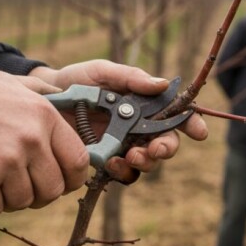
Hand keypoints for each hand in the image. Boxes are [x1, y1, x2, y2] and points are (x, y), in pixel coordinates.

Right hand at [0, 51, 89, 216]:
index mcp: (44, 116)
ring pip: (23, 202)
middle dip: (38, 195)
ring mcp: (7, 160)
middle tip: (18, 186)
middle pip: (54, 189)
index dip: (72, 178)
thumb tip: (73, 102)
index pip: (79, 161)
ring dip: (7, 198)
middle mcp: (31, 139)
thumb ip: (44, 96)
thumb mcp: (13, 84)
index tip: (60, 182)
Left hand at [29, 60, 207, 179]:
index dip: (192, 124)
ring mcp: (124, 146)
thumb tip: (162, 85)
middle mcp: (140, 128)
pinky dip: (123, 171)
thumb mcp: (103, 72)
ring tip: (130, 156)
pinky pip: (123, 174)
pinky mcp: (106, 161)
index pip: (176, 115)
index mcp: (146, 105)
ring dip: (146, 163)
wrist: (45, 97)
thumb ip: (131, 78)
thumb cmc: (78, 80)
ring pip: (147, 163)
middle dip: (166, 149)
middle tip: (154, 149)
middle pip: (166, 144)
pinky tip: (113, 163)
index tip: (199, 132)